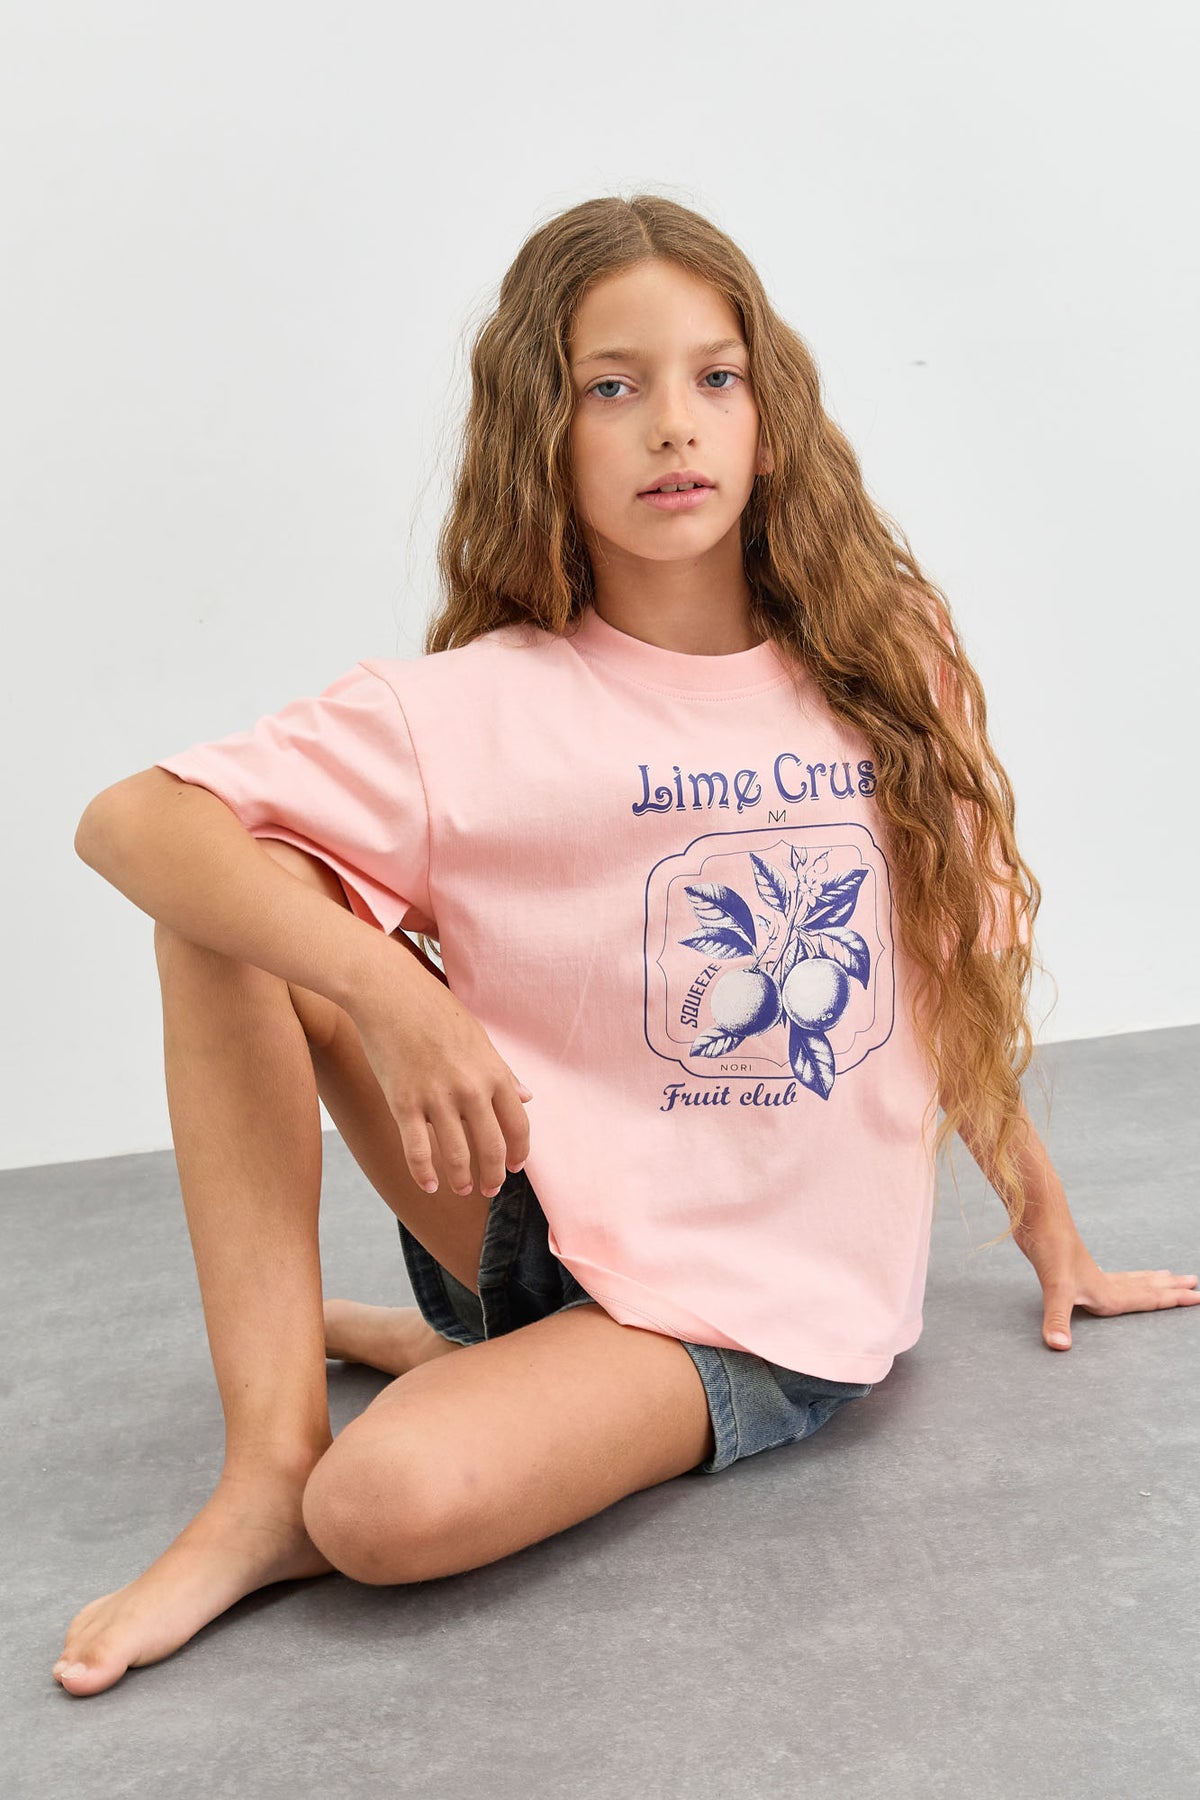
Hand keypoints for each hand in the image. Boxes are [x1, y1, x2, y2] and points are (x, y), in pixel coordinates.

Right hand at [348, 956, 532, 1201]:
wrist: (388, 992)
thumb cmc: (434, 1010)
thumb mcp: (479, 1037)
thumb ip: (502, 1071)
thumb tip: (527, 1096)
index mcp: (493, 1072)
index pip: (517, 1125)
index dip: (519, 1152)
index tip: (515, 1167)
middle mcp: (470, 1089)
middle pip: (491, 1147)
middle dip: (493, 1176)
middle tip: (490, 1189)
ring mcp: (437, 1098)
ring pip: (457, 1155)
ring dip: (462, 1180)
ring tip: (462, 1190)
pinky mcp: (403, 1103)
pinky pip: (417, 1151)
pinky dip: (424, 1174)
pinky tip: (429, 1186)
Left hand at [1015, 1227, 1199, 1349]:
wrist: (1037, 1218)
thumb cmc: (1049, 1250)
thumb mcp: (1054, 1289)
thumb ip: (1057, 1320)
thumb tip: (1060, 1346)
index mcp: (1107, 1292)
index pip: (1148, 1298)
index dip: (1173, 1299)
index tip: (1198, 1296)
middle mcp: (1103, 1283)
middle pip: (1146, 1286)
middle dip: (1170, 1288)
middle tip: (1194, 1282)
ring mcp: (1089, 1273)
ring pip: (1130, 1279)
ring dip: (1150, 1280)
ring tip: (1167, 1274)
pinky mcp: (1074, 1267)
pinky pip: (1110, 1275)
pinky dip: (1120, 1277)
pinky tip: (1112, 1277)